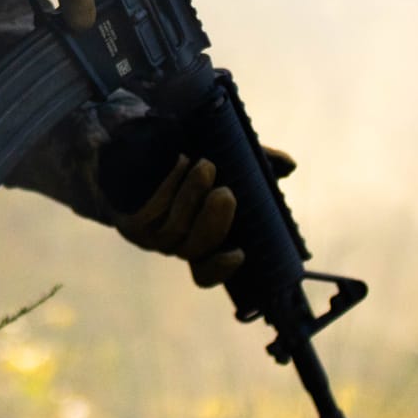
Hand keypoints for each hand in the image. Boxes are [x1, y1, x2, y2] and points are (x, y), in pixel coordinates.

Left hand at [113, 146, 296, 288]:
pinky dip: (168, 187)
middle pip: (195, 249)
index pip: (207, 272)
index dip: (222, 268)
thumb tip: (289, 165)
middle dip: (214, 224)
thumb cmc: (186, 157)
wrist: (132, 145)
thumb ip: (258, 164)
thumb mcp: (226, 159)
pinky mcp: (127, 220)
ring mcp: (148, 235)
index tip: (241, 253)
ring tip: (205, 166)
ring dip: (191, 197)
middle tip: (227, 193)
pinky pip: (150, 210)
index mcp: (196, 241)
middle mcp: (173, 244)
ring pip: (174, 227)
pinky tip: (180, 162)